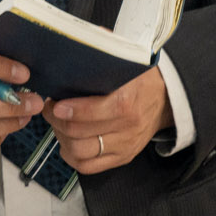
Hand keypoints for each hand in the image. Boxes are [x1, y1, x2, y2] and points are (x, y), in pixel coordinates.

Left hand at [45, 66, 172, 173]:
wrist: (166, 99)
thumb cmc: (139, 79)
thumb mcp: (124, 64)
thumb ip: (100, 59)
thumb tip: (72, 48)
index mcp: (126, 102)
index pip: (93, 112)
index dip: (68, 110)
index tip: (54, 103)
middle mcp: (127, 128)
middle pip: (80, 134)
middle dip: (57, 122)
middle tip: (49, 109)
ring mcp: (125, 146)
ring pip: (81, 152)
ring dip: (61, 138)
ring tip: (57, 124)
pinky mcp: (122, 158)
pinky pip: (89, 167)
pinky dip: (72, 156)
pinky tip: (66, 141)